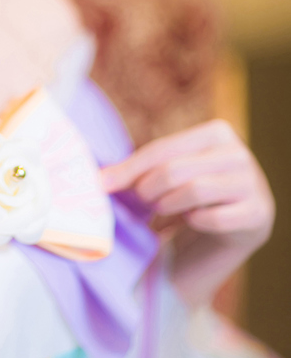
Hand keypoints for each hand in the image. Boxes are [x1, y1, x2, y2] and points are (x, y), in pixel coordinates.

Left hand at [101, 119, 274, 247]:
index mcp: (217, 132)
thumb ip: (141, 170)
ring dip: (169, 205)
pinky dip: (195, 222)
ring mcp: (252, 183)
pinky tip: (192, 221)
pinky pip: (213, 218)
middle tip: (144, 202)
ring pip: (194, 191)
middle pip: (174, 170)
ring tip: (164, 208)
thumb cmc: (194, 192)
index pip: (162, 150)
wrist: (235, 225)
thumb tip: (100, 180)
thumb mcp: (171, 171)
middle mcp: (239, 153)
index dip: (129, 169)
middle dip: (148, 190)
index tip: (103, 185)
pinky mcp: (258, 214)